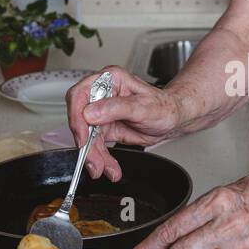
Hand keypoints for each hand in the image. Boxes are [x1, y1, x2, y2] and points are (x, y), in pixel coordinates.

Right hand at [65, 66, 181, 180]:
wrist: (172, 119)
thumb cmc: (163, 106)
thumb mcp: (143, 106)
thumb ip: (116, 108)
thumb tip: (90, 113)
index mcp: (109, 80)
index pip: (80, 95)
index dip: (77, 117)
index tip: (83, 137)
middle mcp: (102, 94)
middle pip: (80, 119)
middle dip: (86, 144)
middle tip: (94, 161)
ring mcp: (101, 112)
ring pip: (86, 136)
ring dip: (93, 156)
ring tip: (104, 168)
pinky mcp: (104, 128)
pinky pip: (96, 145)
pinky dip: (100, 158)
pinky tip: (108, 167)